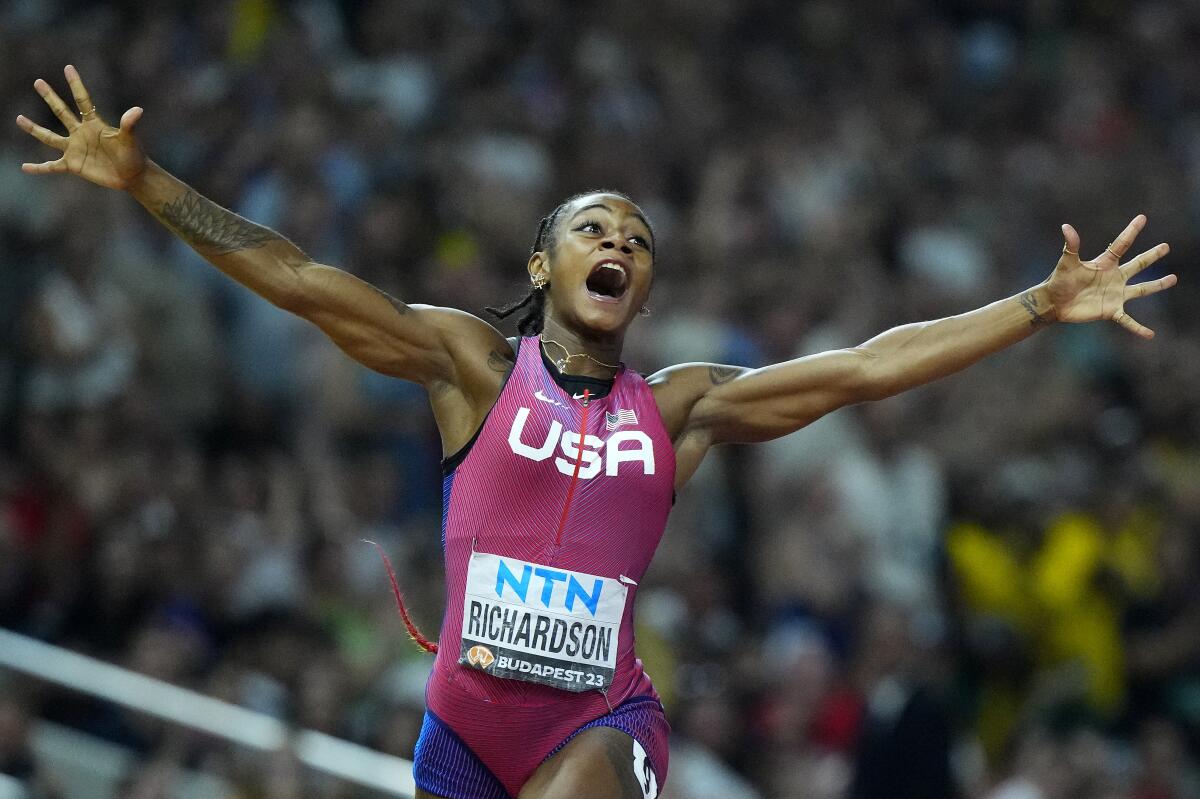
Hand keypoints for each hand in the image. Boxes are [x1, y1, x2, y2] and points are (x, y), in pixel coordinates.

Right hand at [15, 65, 145, 190]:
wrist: (132, 176)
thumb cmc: (133, 155)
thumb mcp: (130, 139)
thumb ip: (129, 125)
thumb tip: (138, 110)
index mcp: (94, 124)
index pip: (82, 100)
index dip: (75, 84)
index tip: (68, 68)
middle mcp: (81, 133)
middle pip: (61, 112)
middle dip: (50, 97)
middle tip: (38, 82)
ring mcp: (75, 149)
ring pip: (49, 138)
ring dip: (34, 129)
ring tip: (19, 119)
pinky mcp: (73, 165)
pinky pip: (52, 166)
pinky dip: (39, 168)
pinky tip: (25, 167)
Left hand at [1046, 215, 1176, 338]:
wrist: (1054, 302)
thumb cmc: (1059, 280)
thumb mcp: (1067, 263)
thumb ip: (1071, 246)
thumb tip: (1066, 226)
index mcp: (1105, 263)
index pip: (1121, 244)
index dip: (1131, 231)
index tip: (1142, 218)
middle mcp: (1114, 277)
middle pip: (1138, 264)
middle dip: (1151, 256)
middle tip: (1166, 247)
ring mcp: (1115, 294)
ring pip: (1141, 289)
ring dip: (1157, 285)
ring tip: (1173, 279)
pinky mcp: (1111, 311)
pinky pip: (1128, 320)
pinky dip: (1138, 328)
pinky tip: (1150, 334)